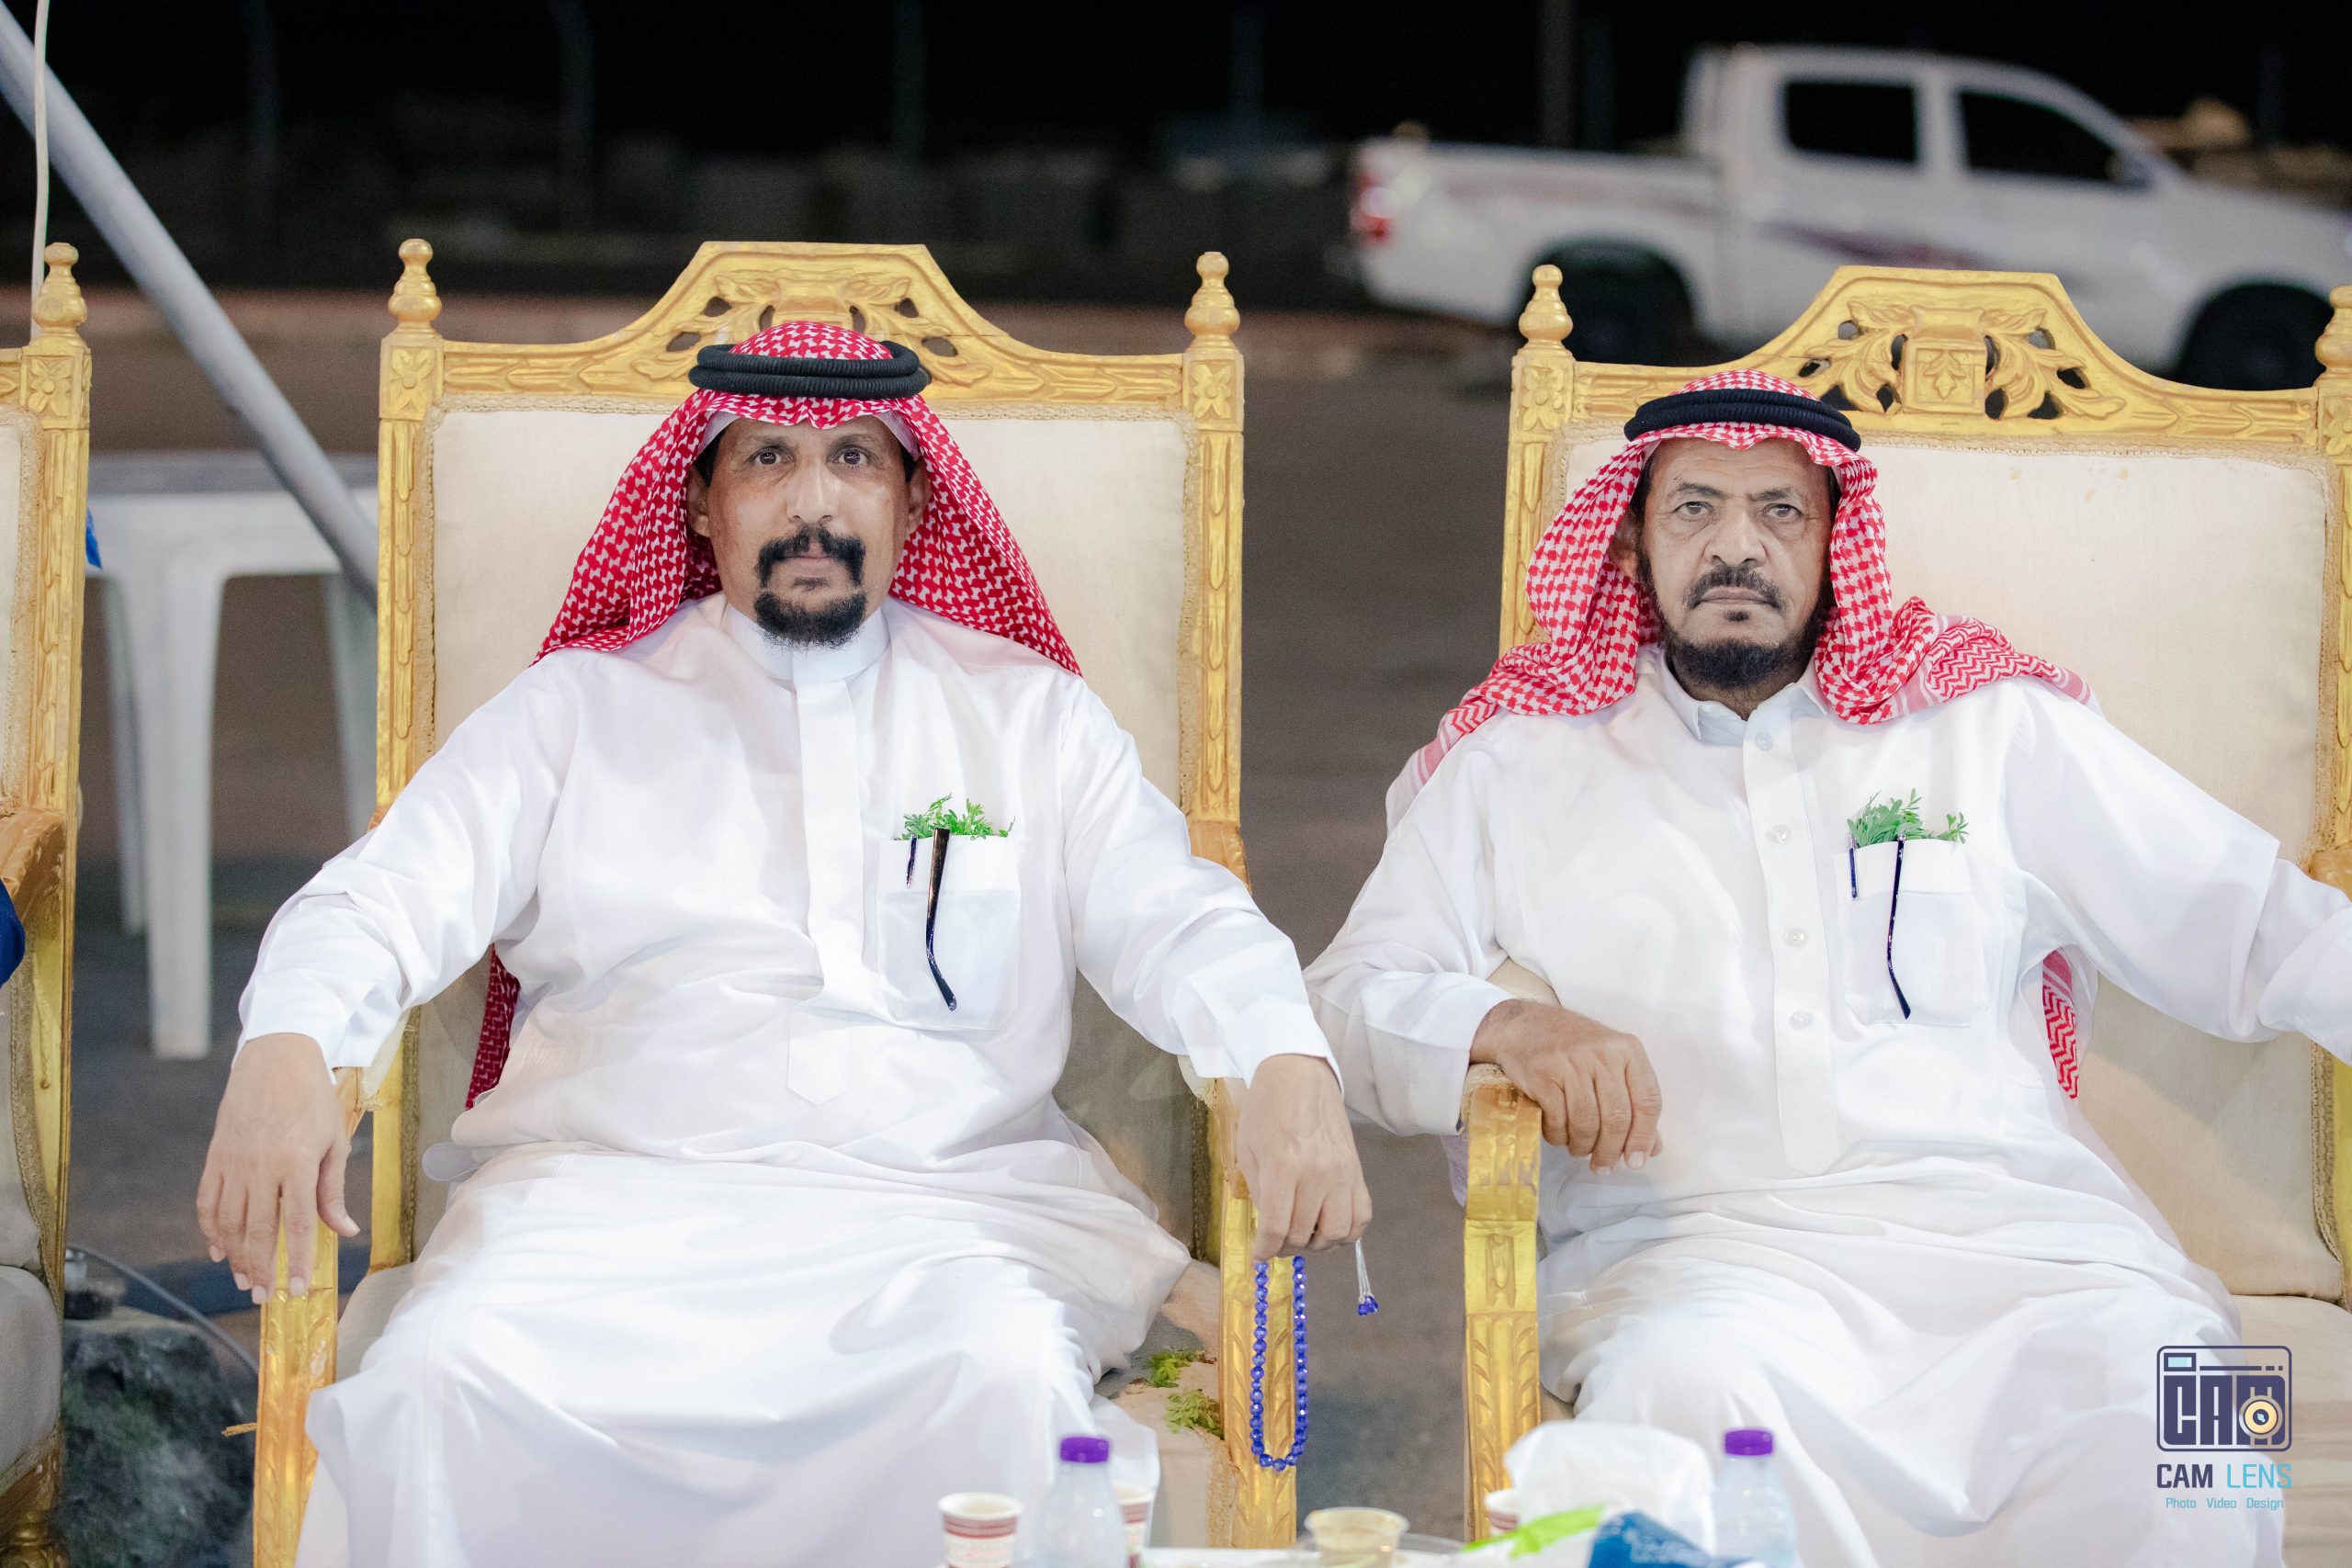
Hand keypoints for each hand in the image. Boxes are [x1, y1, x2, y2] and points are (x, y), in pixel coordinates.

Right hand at [196, 1034, 357, 1302]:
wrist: (274, 1059)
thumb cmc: (313, 1100)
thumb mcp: (334, 1141)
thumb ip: (333, 1190)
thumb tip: (345, 1231)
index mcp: (295, 1163)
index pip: (295, 1225)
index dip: (295, 1262)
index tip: (295, 1292)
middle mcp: (259, 1166)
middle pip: (257, 1231)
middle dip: (260, 1269)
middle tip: (264, 1297)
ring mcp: (232, 1162)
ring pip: (228, 1222)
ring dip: (235, 1256)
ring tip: (245, 1280)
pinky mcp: (215, 1156)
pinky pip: (207, 1201)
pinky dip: (210, 1230)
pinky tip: (218, 1250)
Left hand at [1235, 1053, 1370, 1260]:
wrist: (1299, 1073)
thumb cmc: (1265, 1107)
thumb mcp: (1248, 1149)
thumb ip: (1259, 1192)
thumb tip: (1270, 1229)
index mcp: (1283, 1166)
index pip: (1277, 1227)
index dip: (1264, 1250)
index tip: (1258, 1255)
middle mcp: (1317, 1173)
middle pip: (1304, 1234)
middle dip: (1285, 1247)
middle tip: (1274, 1242)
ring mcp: (1342, 1173)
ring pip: (1337, 1233)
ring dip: (1317, 1243)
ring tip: (1302, 1234)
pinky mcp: (1357, 1170)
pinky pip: (1361, 1216)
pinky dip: (1347, 1232)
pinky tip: (1328, 1226)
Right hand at [1472, 1000, 1662, 1172]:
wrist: (1524, 1025)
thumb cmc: (1573, 1048)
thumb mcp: (1611, 1064)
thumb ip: (1634, 1102)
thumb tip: (1651, 1148)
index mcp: (1627, 1049)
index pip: (1648, 1101)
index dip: (1643, 1137)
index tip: (1636, 1161)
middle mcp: (1602, 1052)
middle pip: (1617, 1117)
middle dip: (1611, 1150)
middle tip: (1603, 1166)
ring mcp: (1571, 1062)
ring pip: (1587, 1122)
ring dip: (1583, 1146)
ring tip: (1579, 1150)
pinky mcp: (1542, 1073)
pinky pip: (1558, 1119)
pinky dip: (1558, 1136)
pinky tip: (1558, 1135)